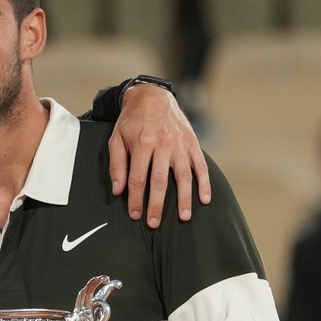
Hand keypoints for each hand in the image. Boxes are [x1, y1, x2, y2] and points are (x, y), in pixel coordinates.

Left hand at [110, 84, 210, 227]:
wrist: (152, 97)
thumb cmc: (131, 121)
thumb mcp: (116, 139)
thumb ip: (117, 165)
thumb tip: (117, 191)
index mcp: (142, 143)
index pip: (138, 178)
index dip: (136, 199)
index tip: (135, 215)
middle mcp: (163, 144)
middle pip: (160, 181)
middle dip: (156, 204)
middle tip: (154, 223)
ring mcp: (180, 144)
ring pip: (183, 176)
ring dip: (184, 199)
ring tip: (183, 217)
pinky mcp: (192, 143)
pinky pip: (200, 166)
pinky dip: (204, 183)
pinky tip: (204, 199)